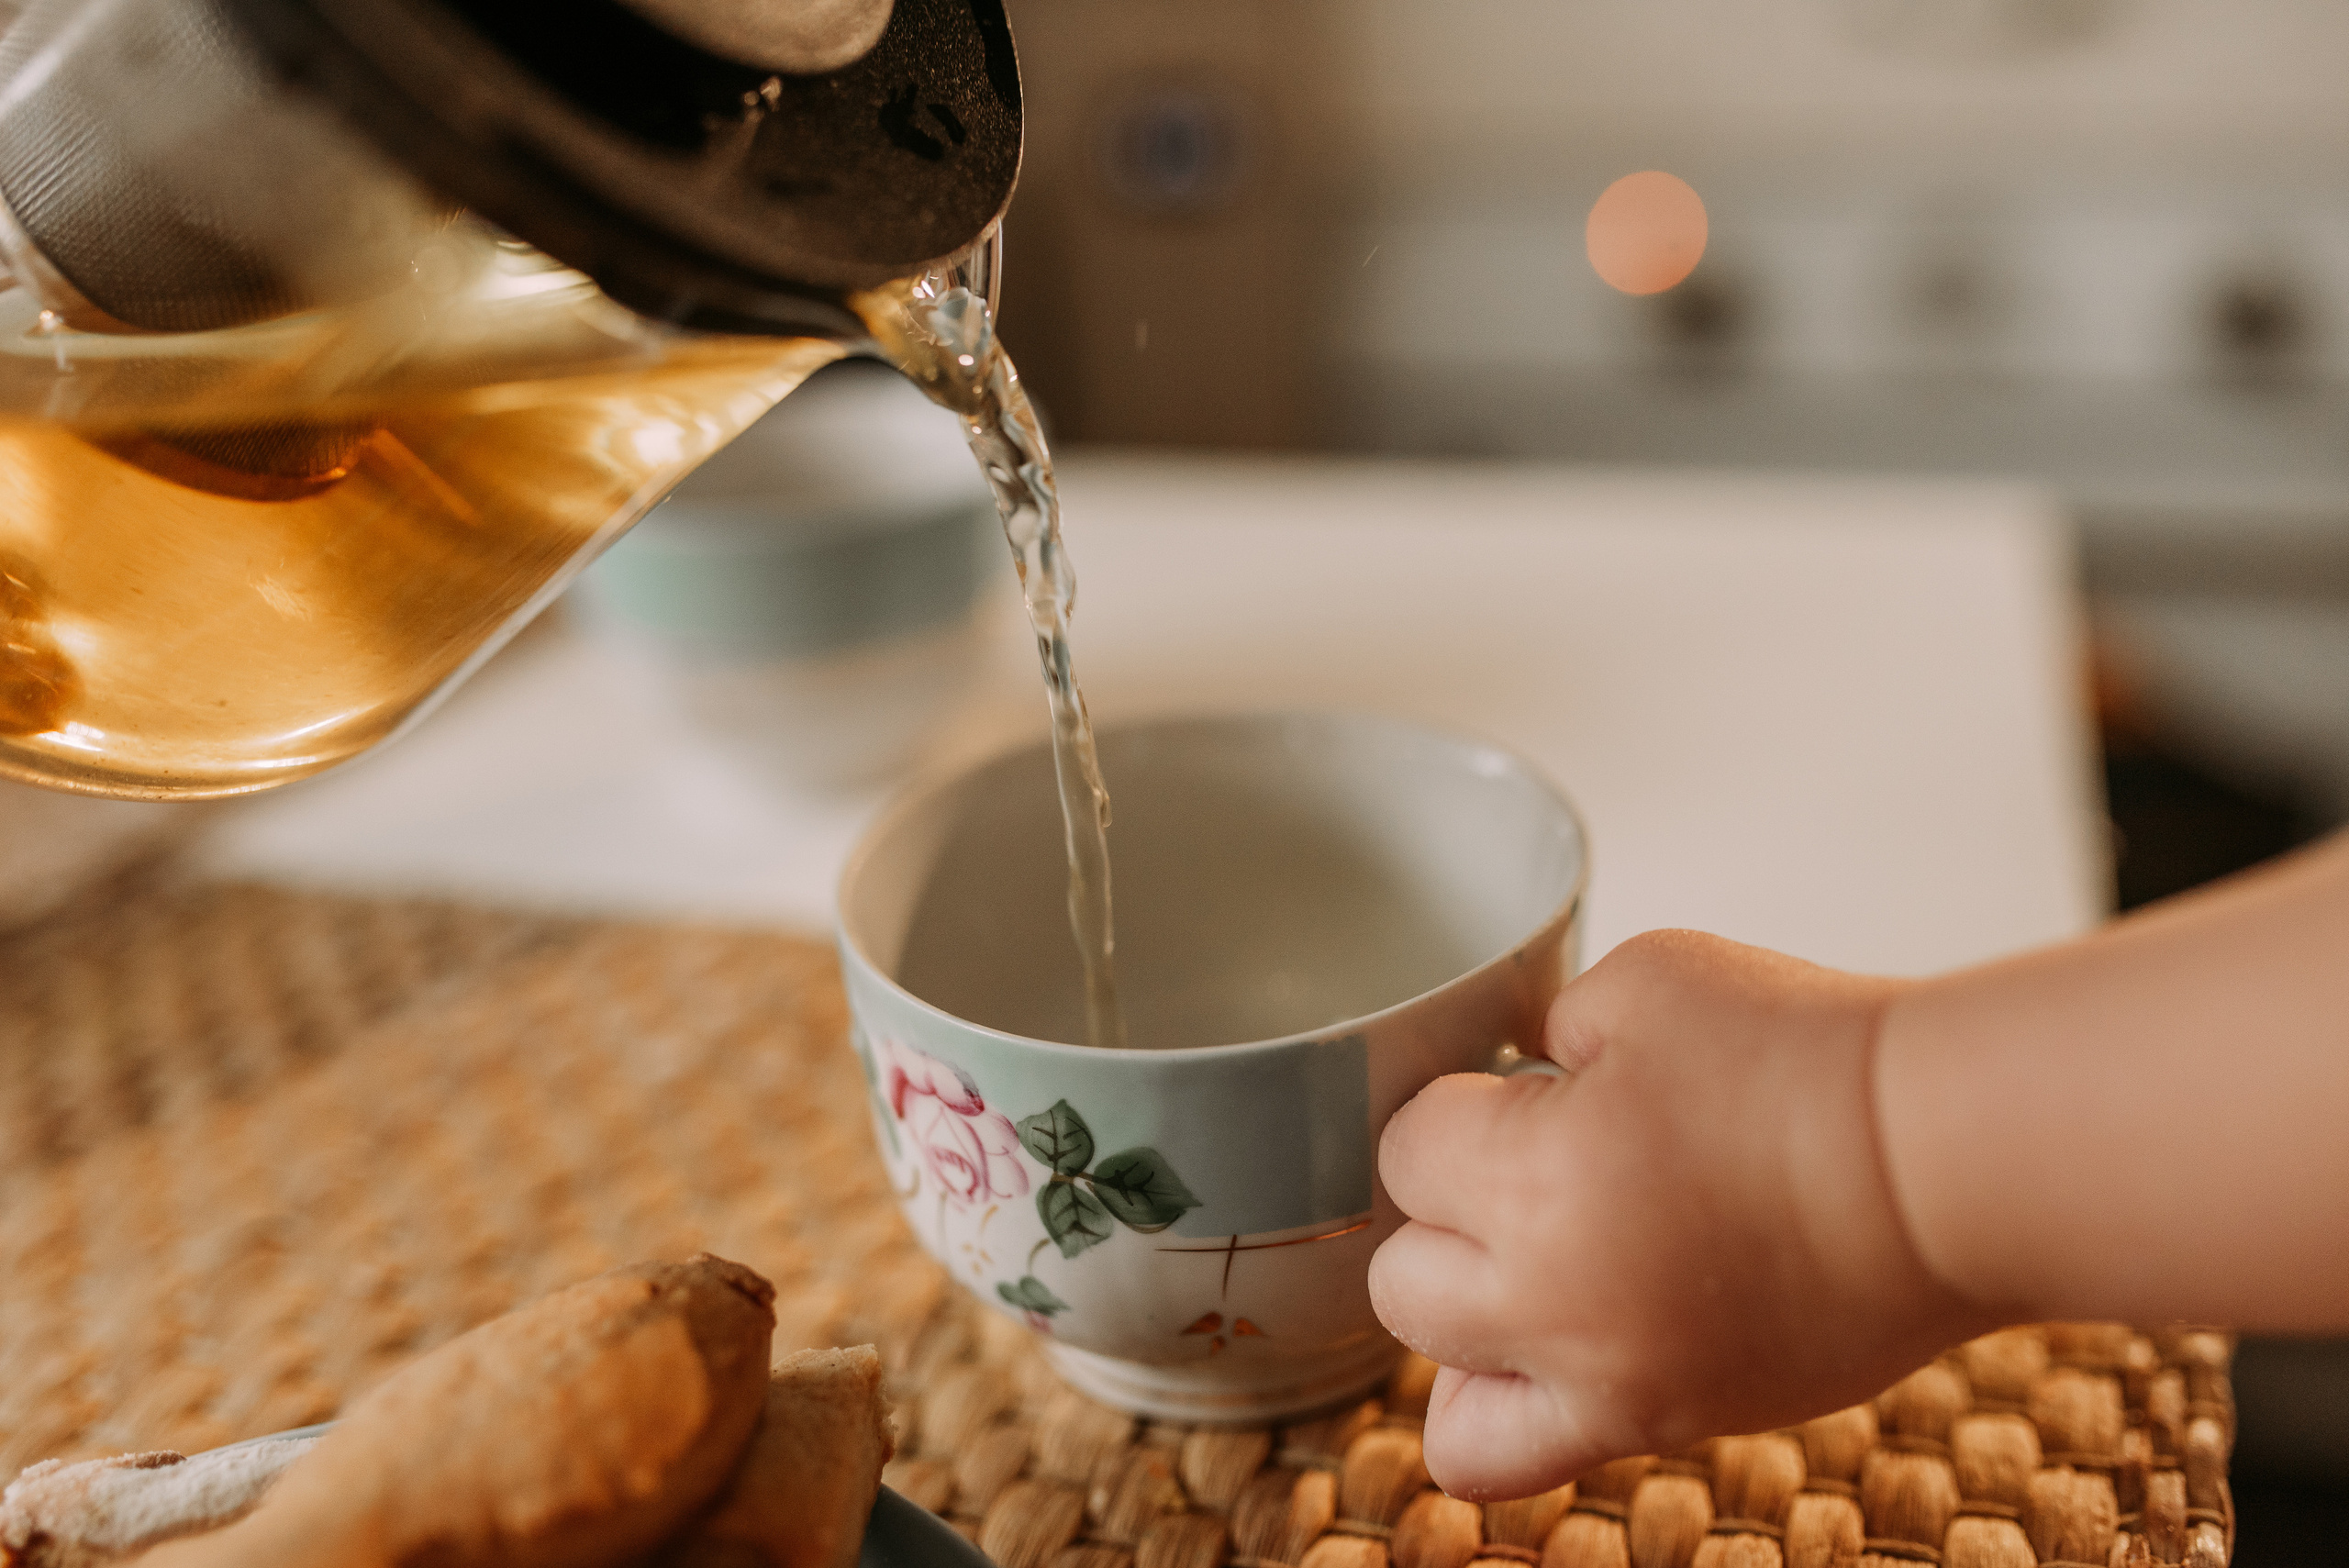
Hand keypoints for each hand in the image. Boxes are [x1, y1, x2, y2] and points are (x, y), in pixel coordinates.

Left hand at [1370, 930, 1998, 1499]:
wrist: (1939, 1159)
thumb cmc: (1804, 1056)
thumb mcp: (1644, 981)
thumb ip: (1548, 1027)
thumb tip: (1517, 1074)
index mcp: (1531, 1180)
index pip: (1406, 1154)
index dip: (1459, 1109)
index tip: (1520, 1092)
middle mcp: (1550, 1303)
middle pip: (1403, 1280)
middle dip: (1448, 1218)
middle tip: (1525, 1174)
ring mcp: (1609, 1381)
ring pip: (1443, 1398)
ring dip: (1470, 1327)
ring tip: (1534, 1268)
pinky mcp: (1667, 1422)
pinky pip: (1520, 1466)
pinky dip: (1509, 1416)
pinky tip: (1557, 1342)